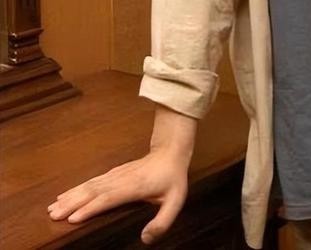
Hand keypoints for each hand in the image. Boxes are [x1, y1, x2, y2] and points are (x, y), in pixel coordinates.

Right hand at [47, 148, 188, 244]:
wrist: (170, 152)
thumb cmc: (172, 178)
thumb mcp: (175, 201)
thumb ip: (162, 222)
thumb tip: (145, 239)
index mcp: (134, 187)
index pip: (109, 198)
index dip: (91, 208)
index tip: (72, 218)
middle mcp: (121, 179)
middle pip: (93, 191)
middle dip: (72, 203)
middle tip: (53, 215)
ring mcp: (116, 175)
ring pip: (90, 185)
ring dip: (71, 196)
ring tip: (53, 207)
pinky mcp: (113, 174)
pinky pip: (92, 181)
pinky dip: (76, 188)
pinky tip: (65, 195)